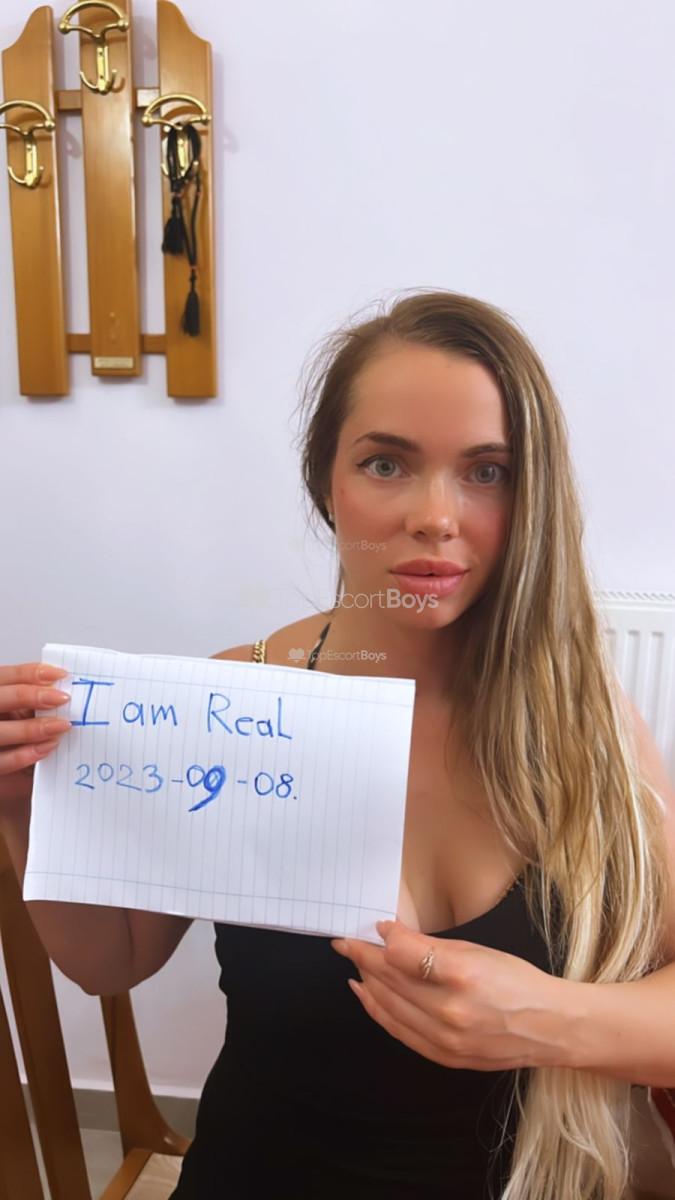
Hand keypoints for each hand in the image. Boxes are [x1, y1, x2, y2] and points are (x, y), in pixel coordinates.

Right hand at [0, 664, 70, 819]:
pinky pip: (1, 761)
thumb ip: (30, 705)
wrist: (5, 777)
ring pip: (0, 731)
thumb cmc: (11, 742)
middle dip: (32, 695)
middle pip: (1, 698)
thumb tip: (62, 692)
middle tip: (62, 698)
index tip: (61, 675)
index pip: (5, 676)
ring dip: (33, 728)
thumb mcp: (16, 716)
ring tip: (62, 726)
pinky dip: (25, 755)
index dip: (31, 672)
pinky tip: (48, 748)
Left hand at [332, 919, 572, 1072]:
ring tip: (355, 965)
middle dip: (364, 959)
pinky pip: (399, 1032)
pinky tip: (367, 995)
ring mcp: (445, 1040)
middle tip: (348, 944)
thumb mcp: (477, 951)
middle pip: (390, 981)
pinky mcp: (444, 1058)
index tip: (369, 928)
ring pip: (389, 1007)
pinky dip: (378, 1011)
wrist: (548, 1027)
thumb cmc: (516, 982)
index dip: (379, 939)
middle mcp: (450, 1011)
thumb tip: (391, 934)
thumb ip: (430, 945)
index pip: (401, 954)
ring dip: (366, 983)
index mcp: (461, 976)